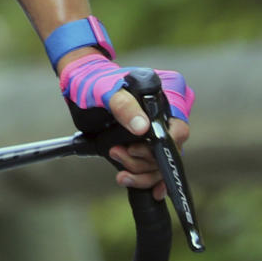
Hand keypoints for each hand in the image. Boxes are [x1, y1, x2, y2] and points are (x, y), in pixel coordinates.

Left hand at [60, 54, 193, 200]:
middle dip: (143, 159)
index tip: (137, 148)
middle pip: (168, 152)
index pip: (179, 129)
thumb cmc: (96, 82)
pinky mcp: (146, 145)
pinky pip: (152, 169)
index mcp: (165, 97)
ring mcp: (156, 133)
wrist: (82, 86)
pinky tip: (127, 178)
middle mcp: (165, 118)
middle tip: (117, 153)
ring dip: (138, 170)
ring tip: (116, 161)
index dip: (165, 145)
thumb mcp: (106, 89)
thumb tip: (142, 126)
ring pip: (159, 164)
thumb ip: (123, 105)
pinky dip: (141, 178)